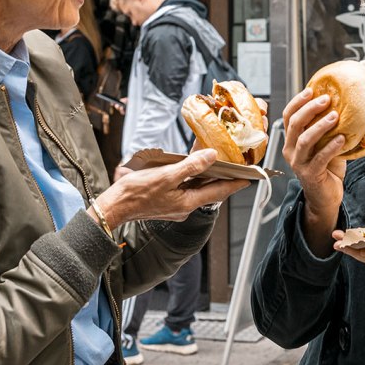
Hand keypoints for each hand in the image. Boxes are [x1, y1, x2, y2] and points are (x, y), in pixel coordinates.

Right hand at [96, 149, 248, 228]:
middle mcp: (185, 207)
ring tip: (216, 164)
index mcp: (188, 202)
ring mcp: (175, 206)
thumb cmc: (136, 194)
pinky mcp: (166, 203)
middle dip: (223, 178)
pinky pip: (184, 190)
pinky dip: (191, 179)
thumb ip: (190, 167)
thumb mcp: (166, 176)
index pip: (220, 191)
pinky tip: (189, 169)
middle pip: (210, 190)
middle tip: (236, 166)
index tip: (250, 177)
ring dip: (206, 177)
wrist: (114, 207)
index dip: (236, 183)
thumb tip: (211, 157)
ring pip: (197, 189)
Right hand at [281, 88, 346, 255]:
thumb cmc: (327, 168)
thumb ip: (327, 129)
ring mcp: (298, 163)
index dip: (297, 102)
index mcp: (291, 141)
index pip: (288, 116)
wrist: (326, 197)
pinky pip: (319, 158)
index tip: (311, 90)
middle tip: (326, 99)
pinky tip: (342, 139)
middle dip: (309, 109)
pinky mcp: (309, 174)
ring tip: (335, 116)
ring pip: (304, 140)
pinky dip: (331, 146)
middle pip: (294, 124)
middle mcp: (290, 151)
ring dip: (320, 126)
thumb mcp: (324, 145)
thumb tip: (342, 105)